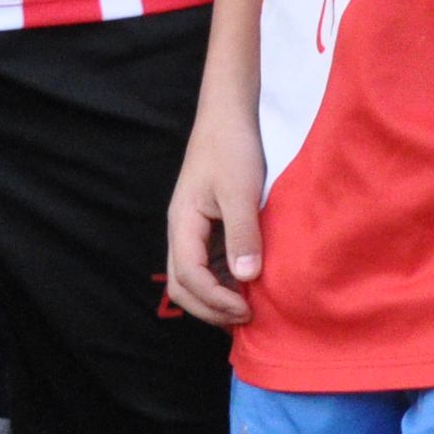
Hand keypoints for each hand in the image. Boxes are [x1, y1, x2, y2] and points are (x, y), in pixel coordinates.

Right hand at [161, 114, 266, 326]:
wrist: (229, 115)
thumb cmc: (231, 147)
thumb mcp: (240, 190)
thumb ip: (243, 233)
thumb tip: (247, 278)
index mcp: (183, 223)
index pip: (189, 277)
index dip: (215, 301)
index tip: (246, 309)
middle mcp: (183, 232)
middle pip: (182, 287)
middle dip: (210, 309)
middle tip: (247, 318)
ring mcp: (194, 230)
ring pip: (194, 279)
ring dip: (217, 299)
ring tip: (250, 309)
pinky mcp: (209, 226)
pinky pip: (209, 265)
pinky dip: (224, 283)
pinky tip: (249, 286)